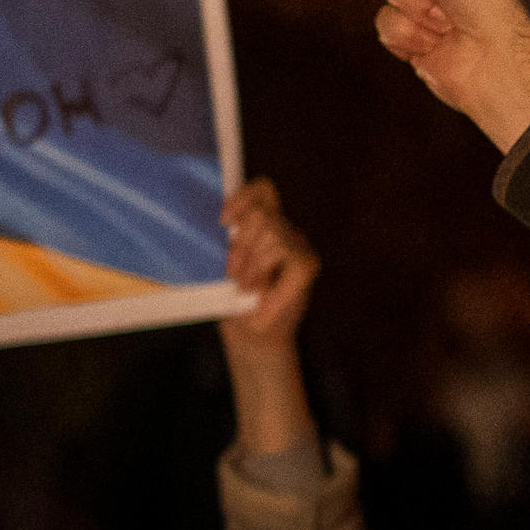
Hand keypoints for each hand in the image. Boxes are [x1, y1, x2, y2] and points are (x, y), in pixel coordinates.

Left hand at [216, 180, 322, 461]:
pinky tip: (260, 290)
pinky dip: (267, 272)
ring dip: (251, 262)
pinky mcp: (306, 266)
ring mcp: (300, 249)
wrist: (252, 339)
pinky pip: (285, 253)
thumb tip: (223, 221)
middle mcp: (288, 233)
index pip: (263, 190)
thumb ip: (232, 240)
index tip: (223, 222)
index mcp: (268, 227)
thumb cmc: (236, 303)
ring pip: (270, 233)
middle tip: (233, 274)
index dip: (244, 197)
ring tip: (245, 286)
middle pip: (262, 215)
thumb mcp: (228, 266)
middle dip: (241, 244)